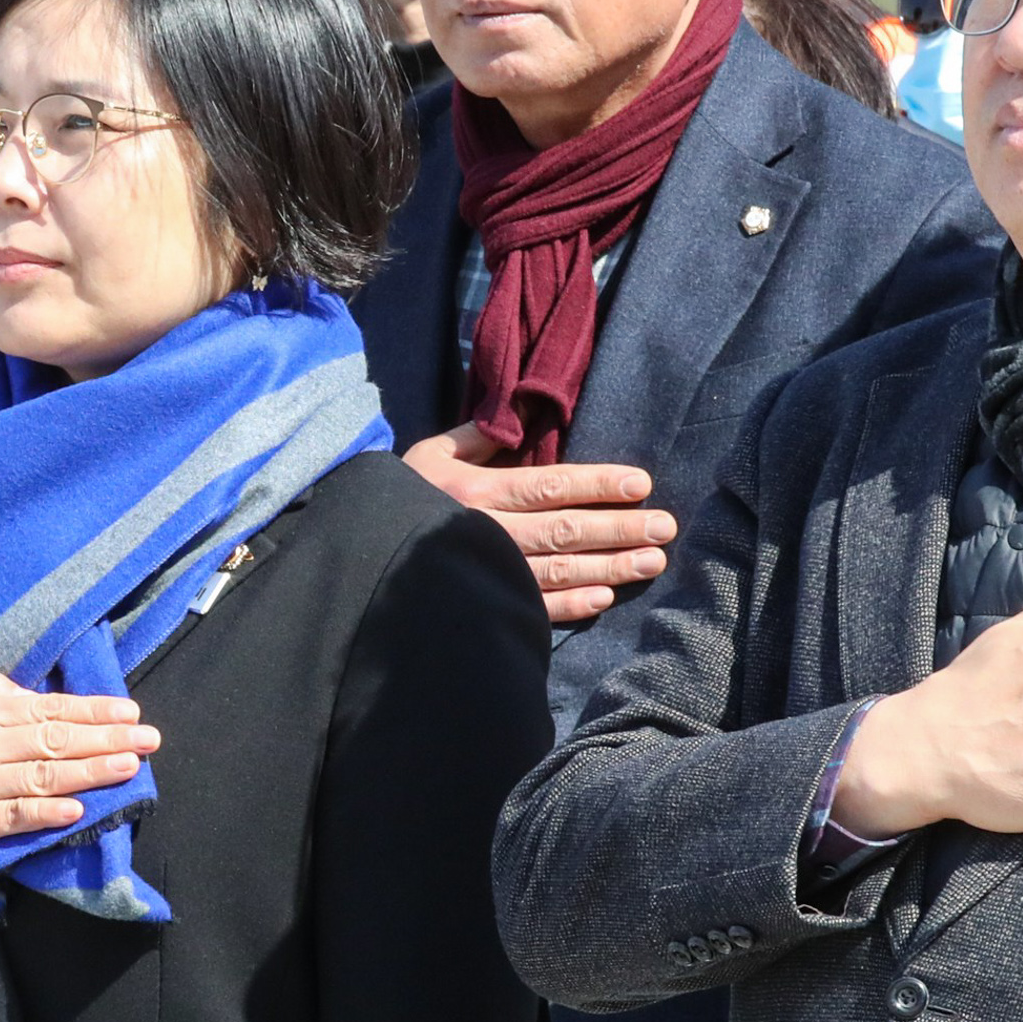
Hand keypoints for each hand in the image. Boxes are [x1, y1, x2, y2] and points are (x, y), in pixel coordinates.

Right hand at [0, 673, 159, 894]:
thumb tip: (33, 692)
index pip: (47, 708)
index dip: (92, 710)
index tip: (129, 711)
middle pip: (54, 740)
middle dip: (106, 739)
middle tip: (149, 737)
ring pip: (42, 776)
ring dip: (89, 772)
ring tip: (129, 767)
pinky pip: (14, 817)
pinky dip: (47, 812)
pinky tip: (77, 809)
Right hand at [402, 424, 675, 621]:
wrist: (357, 551)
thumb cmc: (398, 498)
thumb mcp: (429, 456)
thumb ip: (477, 436)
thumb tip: (523, 413)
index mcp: (477, 492)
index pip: (550, 485)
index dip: (598, 484)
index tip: (641, 483)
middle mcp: (487, 533)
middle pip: (565, 530)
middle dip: (619, 528)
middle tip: (665, 528)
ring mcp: (486, 574)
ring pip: (559, 571)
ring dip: (609, 567)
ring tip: (652, 562)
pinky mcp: (482, 604)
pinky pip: (533, 608)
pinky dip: (570, 606)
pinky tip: (604, 599)